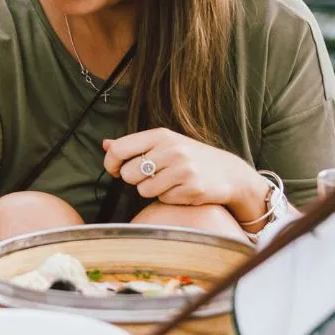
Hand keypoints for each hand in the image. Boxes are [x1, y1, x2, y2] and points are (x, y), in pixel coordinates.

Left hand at [102, 128, 266, 213]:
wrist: (229, 172)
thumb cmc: (189, 157)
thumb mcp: (163, 143)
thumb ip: (134, 145)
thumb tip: (105, 144)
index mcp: (160, 135)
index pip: (119, 149)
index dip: (111, 163)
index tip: (115, 170)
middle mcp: (171, 149)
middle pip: (128, 174)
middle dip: (135, 180)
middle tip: (151, 176)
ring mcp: (183, 169)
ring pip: (143, 190)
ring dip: (152, 190)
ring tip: (169, 182)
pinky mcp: (193, 188)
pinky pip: (163, 199)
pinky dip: (168, 198)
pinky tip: (182, 189)